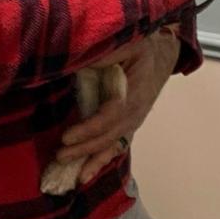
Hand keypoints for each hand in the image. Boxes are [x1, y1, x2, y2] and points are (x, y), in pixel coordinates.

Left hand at [56, 31, 179, 183]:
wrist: (160, 54)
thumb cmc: (140, 47)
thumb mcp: (127, 42)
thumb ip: (108, 51)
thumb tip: (81, 59)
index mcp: (135, 91)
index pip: (111, 115)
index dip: (90, 128)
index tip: (67, 137)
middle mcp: (136, 112)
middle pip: (110, 136)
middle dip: (85, 149)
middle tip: (60, 156)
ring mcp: (132, 121)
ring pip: (112, 146)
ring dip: (92, 161)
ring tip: (72, 176)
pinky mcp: (126, 125)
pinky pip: (113, 146)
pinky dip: (100, 161)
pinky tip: (84, 175)